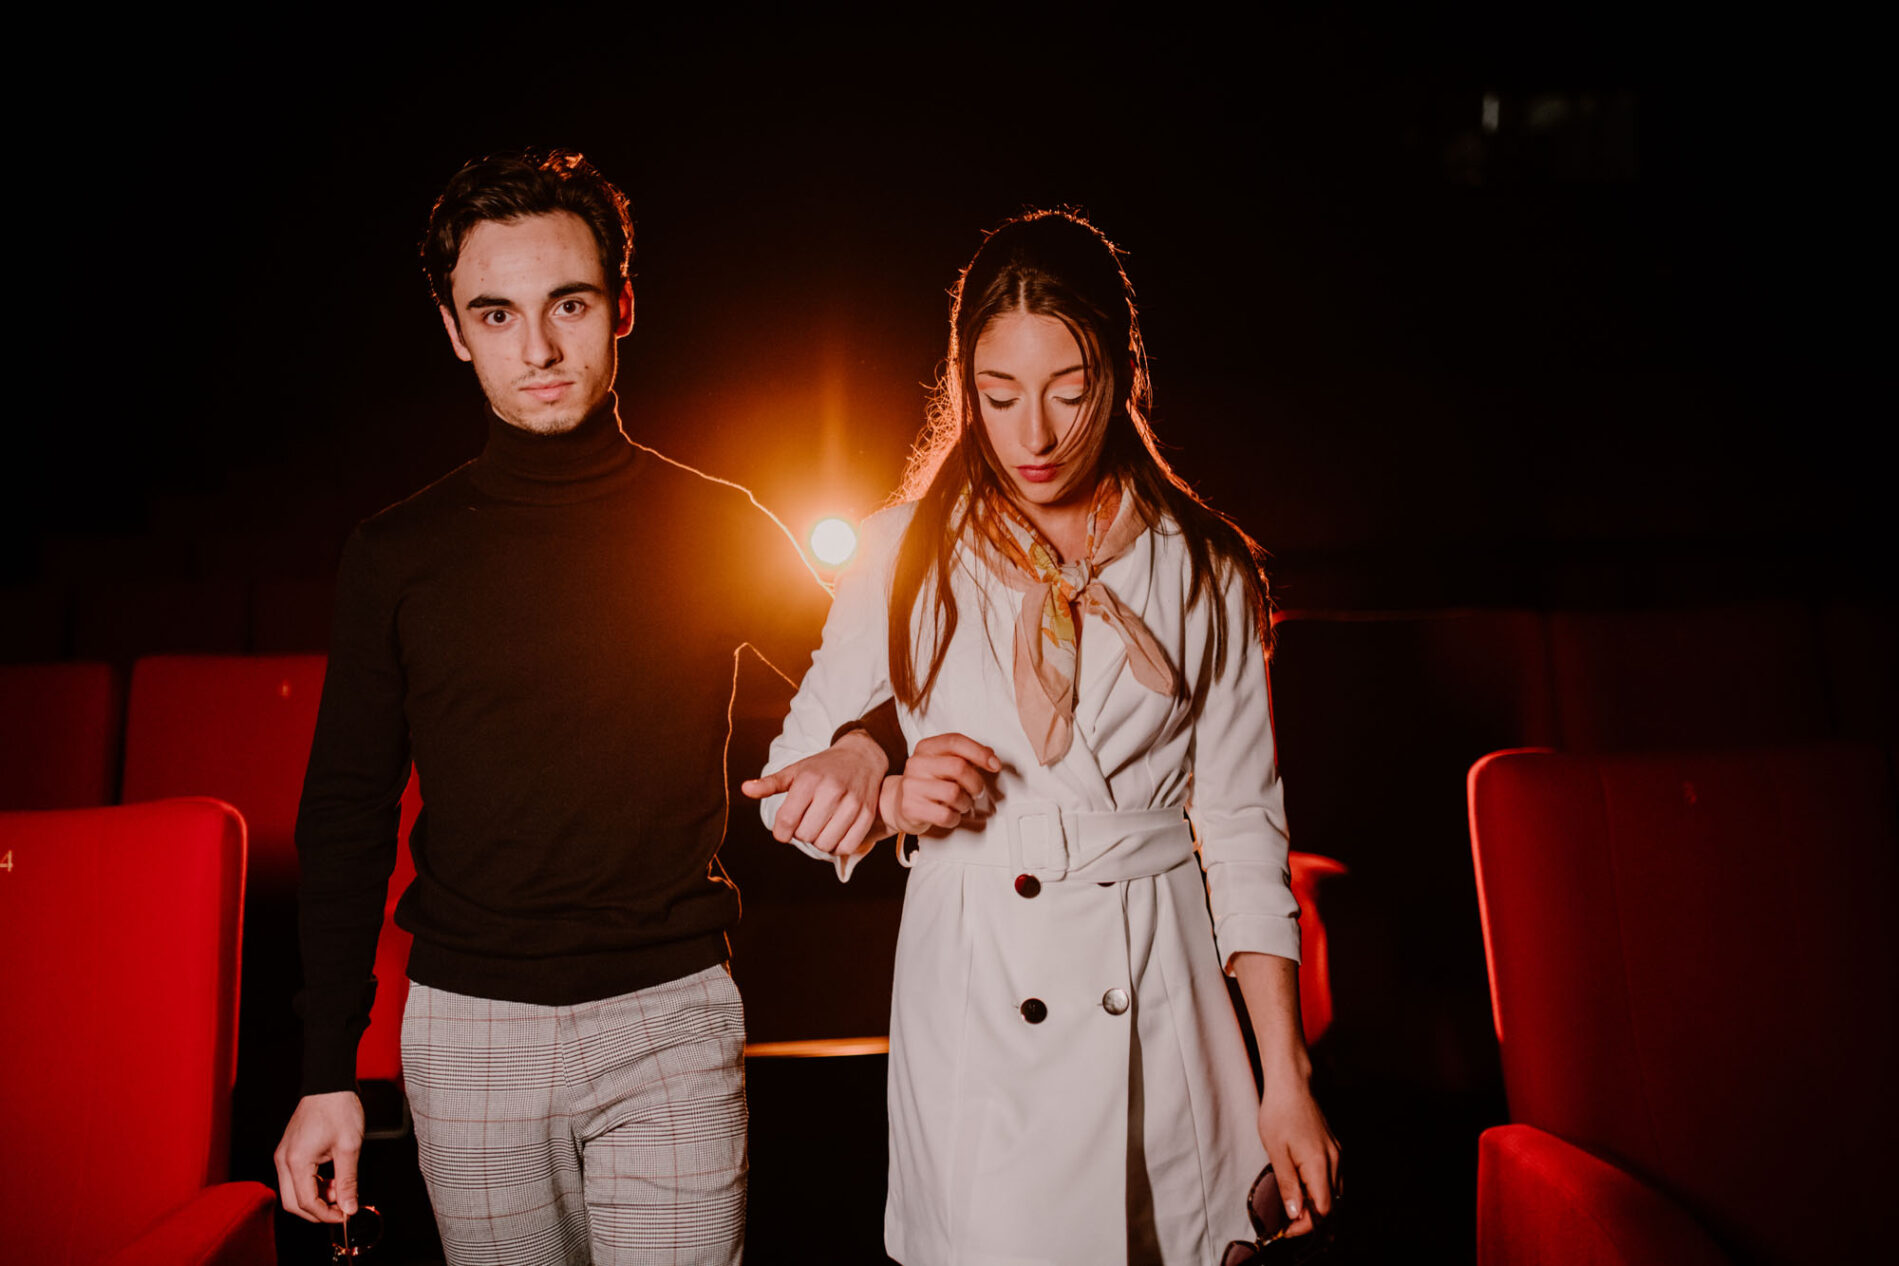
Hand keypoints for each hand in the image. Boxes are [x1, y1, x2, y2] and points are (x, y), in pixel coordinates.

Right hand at [274, 1090, 364, 1222]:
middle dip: (317, 1211)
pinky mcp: (289, 1151)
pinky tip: (332, 1178)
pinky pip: (296, 1178)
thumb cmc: (338, 1109)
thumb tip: (349, 1207)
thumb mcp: (349, 1148)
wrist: (329, 1084)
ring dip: (316, 1197)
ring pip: (293, 1191)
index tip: (345, 1215)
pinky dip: (312, 1184)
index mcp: (296, 1161)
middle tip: (341, 1208)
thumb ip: (348, 1181)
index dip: (326, 1214)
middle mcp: (284, 1160)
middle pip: (293, 1203)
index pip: (306, 1202)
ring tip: (341, 1187)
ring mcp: (284, 1155)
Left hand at [741, 729, 887, 853]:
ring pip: (825, 844)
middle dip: (801, 833)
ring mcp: (852, 803)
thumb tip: (745, 789)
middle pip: (805, 835)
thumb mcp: (795, 770)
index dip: (781, 832)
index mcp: (810, 780)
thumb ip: (769, 784)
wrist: (862, 757)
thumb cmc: (823, 767)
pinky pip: (846, 846)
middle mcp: (831, 790)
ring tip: (820, 826)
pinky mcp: (866, 814)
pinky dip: (837, 846)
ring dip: (819, 841)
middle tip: (806, 821)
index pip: (787, 821)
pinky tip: (835, 833)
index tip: (784, 829)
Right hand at [878, 732, 1000, 834]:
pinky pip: (945, 815)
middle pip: (958, 767)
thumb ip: (965, 756)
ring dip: (965, 803)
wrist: (897, 803)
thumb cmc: (927, 782)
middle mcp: (917, 763)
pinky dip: (954, 818)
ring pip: (954, 793)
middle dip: (975, 783)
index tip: (994, 764)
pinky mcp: (911, 807)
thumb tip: (990, 755)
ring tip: (960, 803)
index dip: (979, 752)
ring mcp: (912, 785)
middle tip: (976, 790)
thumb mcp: (942, 762)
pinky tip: (950, 814)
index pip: (955, 741)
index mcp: (926, 748)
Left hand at [1256, 1075, 1339, 1236]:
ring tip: (1295, 1211)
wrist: (1292, 1085)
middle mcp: (1335, 1162)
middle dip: (1313, 1219)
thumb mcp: (1276, 1152)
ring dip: (1318, 1206)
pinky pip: (1334, 1179)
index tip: (1288, 1229)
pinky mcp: (1334, 1149)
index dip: (1307, 1224)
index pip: (1323, 1209)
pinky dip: (1322, 1191)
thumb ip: (1288, 1184)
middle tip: (1289, 1224)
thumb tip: (1296, 1213)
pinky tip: (1305, 1192)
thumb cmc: (1280, 1114)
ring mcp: (1337, 1154)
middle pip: (1333, 1204)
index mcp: (1320, 1164)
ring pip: (1335, 1193)